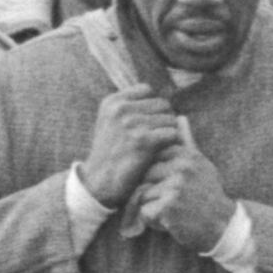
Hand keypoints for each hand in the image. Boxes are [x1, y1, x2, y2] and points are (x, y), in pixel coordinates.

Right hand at [78, 90, 179, 210]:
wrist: (99, 183)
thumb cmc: (110, 154)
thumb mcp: (110, 123)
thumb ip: (129, 107)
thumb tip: (159, 98)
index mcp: (112, 102)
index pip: (146, 90)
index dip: (152, 106)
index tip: (148, 122)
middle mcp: (121, 109)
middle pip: (162, 104)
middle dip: (163, 119)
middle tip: (157, 137)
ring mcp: (132, 123)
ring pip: (170, 119)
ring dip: (169, 133)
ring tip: (159, 147)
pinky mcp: (144, 140)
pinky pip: (173, 133)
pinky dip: (172, 144)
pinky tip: (163, 153)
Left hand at [131, 134, 236, 253]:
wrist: (223, 226)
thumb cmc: (208, 195)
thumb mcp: (201, 164)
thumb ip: (187, 142)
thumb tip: (180, 117)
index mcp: (186, 155)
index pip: (153, 159)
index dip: (156, 176)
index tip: (169, 187)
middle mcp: (181, 167)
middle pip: (145, 176)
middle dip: (152, 192)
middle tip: (172, 203)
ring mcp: (175, 186)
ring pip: (142, 194)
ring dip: (152, 207)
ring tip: (173, 212)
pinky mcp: (169, 206)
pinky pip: (144, 211)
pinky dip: (153, 221)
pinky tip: (171, 222)